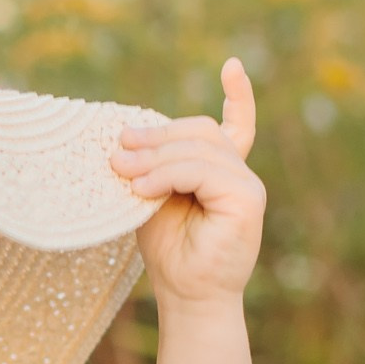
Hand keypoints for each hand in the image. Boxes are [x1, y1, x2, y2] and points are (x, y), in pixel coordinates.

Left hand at [111, 58, 266, 309]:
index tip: (233, 65)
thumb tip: (126, 135)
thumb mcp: (153, 199)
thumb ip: (151, 167)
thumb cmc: (169, 252)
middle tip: (116, 152)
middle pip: (199, 132)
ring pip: (197, 150)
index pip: (237, 126)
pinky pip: (201, 171)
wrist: (187, 298)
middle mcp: (240, 174)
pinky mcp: (247, 199)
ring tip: (121, 172)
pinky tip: (142, 188)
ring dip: (154, 157)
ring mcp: (248, 185)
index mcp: (223, 173)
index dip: (239, 96)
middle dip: (155, 137)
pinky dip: (166, 175)